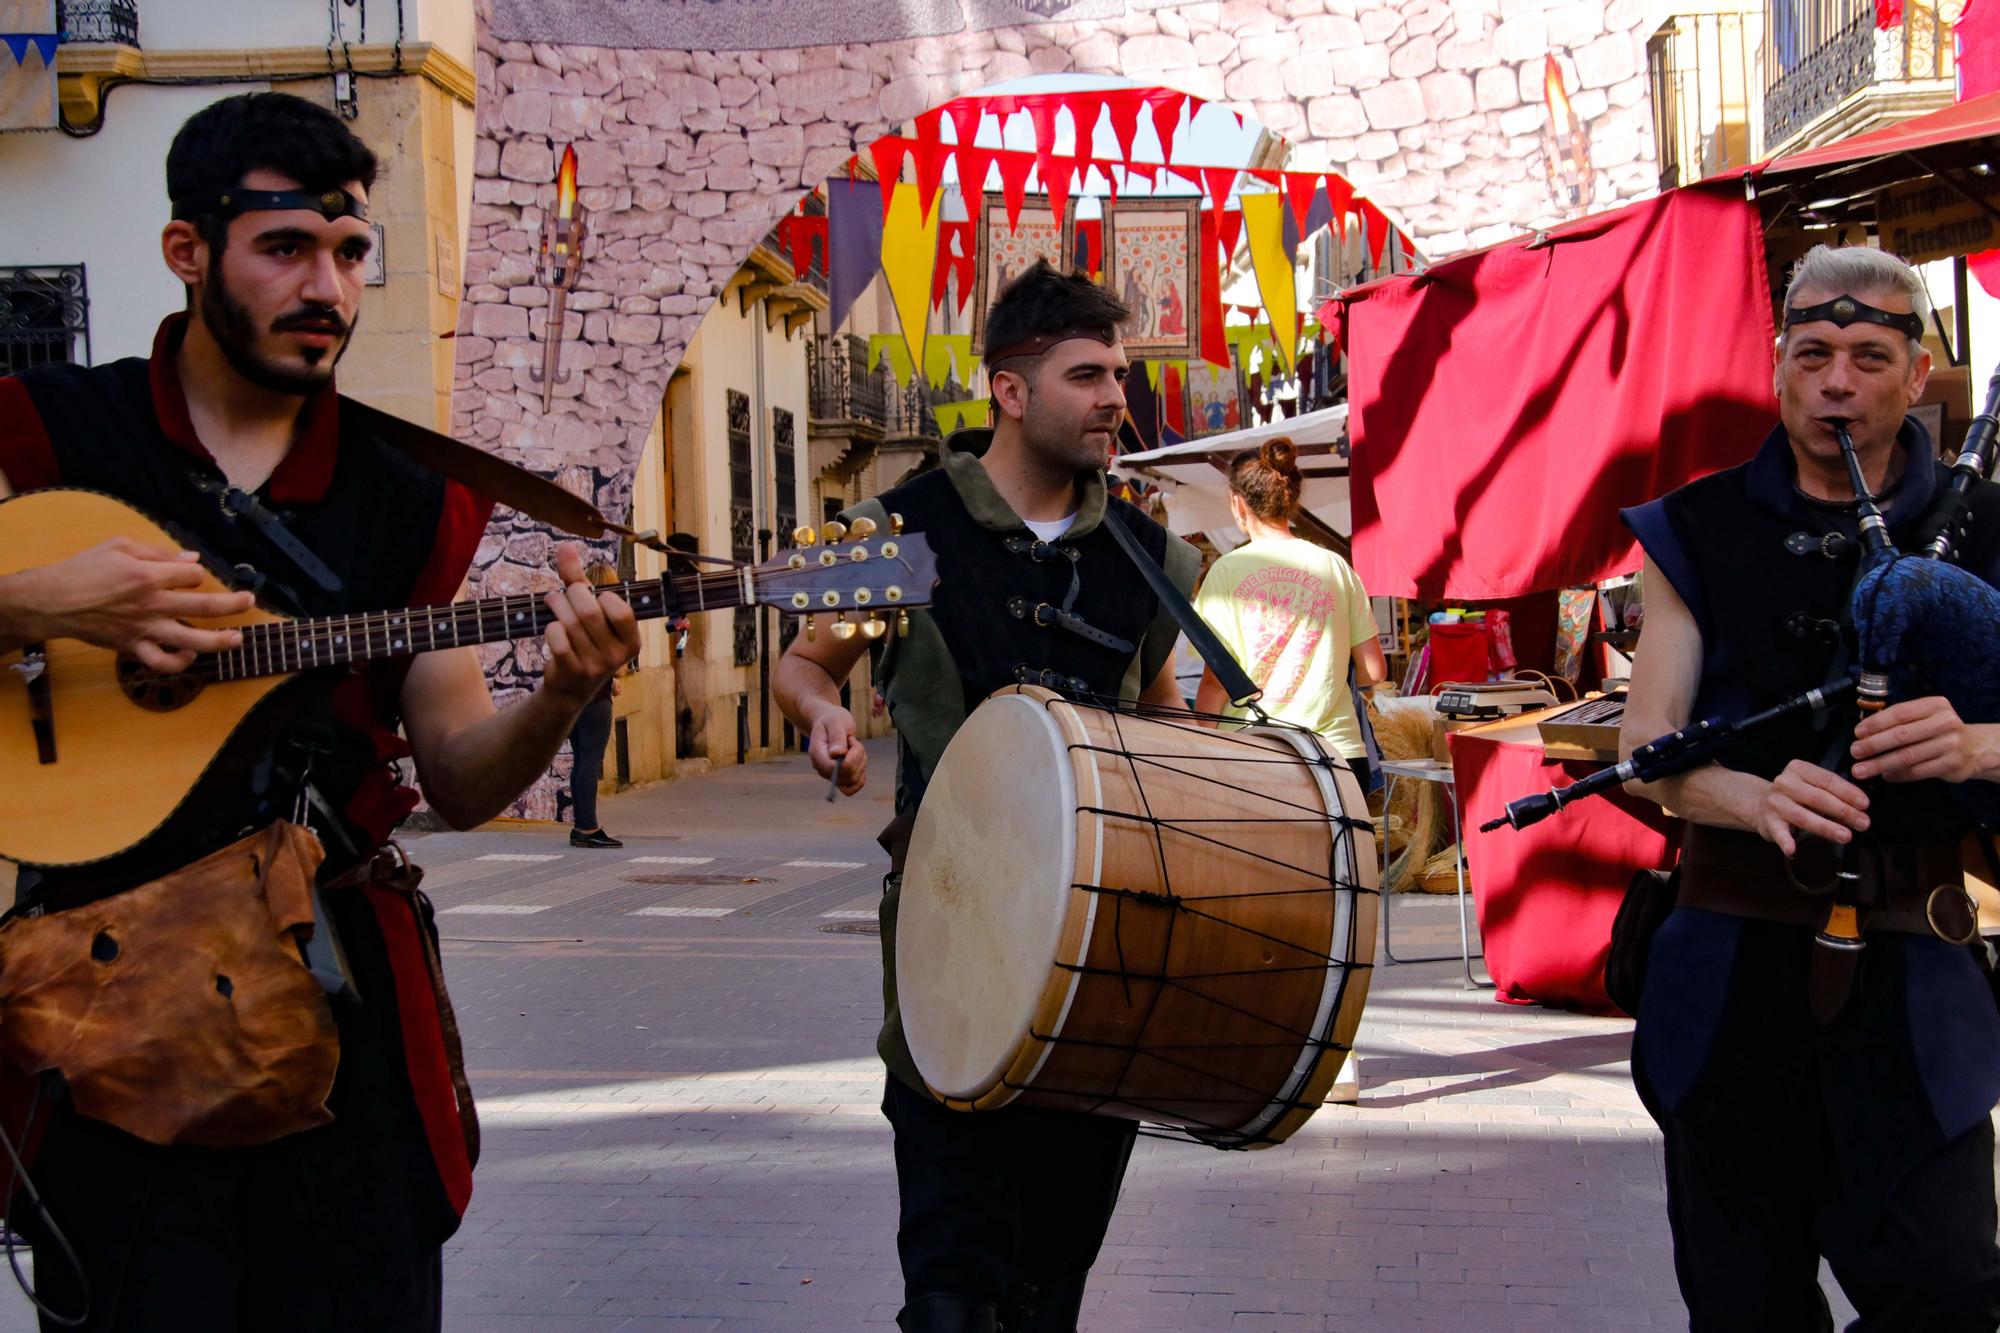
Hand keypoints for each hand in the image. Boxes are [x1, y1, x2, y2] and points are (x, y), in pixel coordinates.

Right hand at [2, 538, 252, 671]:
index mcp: (148, 575)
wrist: (52, 600)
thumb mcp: (119, 546)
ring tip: (236, 639)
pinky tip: (189, 654)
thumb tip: (192, 558)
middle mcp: (151, 604)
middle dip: (233, 603)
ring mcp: (144, 629)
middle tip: (249, 600)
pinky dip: (180, 662)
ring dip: (219, 641)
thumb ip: (158, 552)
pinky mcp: (132, 647)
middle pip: (204, 604)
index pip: (193, 574)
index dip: (198, 572)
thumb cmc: (84, 569)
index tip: (192, 573)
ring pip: (190, 639)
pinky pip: (161, 662)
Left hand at [539, 545, 639, 707]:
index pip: (620, 609)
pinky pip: (557, 638)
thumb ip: (579, 578)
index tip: (594, 596)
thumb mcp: (589, 610)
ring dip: (556, 606)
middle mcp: (618, 656)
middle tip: (564, 594)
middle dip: (572, 595)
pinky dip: (551, 628)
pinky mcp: (572, 671)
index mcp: (632, 641)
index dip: (602, 596)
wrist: (570, 687)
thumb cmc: (584, 640)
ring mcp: (595, 666)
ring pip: (570, 622)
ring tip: (553, 602)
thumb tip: (565, 545)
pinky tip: (552, 628)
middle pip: (590, 611)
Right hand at [808, 708, 865, 795]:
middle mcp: (822, 768)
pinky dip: (861, 772)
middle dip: (857, 757)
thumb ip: (836, 737)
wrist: (830, 723)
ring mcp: (831, 775)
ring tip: (854, 747)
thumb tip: (836, 754)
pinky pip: (856, 784)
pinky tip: (858, 758)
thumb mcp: (835, 722)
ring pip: (854, 780)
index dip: (849, 760)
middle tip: (852, 741)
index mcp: (817, 754)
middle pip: (847, 776)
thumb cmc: (832, 720)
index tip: (851, 741)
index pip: (833, 769)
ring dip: (861, 762)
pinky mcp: (841, 778)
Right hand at [1755, 758, 1869, 856]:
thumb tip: (1860, 806)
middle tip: (1863, 823)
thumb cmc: (1794, 796)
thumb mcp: (1810, 784)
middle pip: (1818, 798)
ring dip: (1826, 827)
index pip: (1827, 780)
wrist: (1759, 804)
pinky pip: (1779, 833)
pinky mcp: (1769, 822)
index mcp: (1798, 770)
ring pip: (1803, 816)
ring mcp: (1776, 803)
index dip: (1848, 792)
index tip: (1865, 804)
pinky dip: (1785, 841)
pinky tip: (1792, 849)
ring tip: (1845, 836)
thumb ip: (1831, 791)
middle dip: (1844, 811)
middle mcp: (1785, 784)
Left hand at [1852, 696, 1986, 783]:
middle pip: (1902, 735)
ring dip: (1880, 764)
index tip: (1857, 733)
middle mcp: (1945, 723)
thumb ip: (1899, 720)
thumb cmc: (1938, 730)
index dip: (1875, 724)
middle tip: (1854, 752)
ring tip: (1861, 770)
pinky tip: (1885, 776)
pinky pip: (1917, 772)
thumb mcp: (1925, 716)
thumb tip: (1862, 731)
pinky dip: (1898, 775)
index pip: (1900, 713)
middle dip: (1873, 745)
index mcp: (1935, 705)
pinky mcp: (1951, 765)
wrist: (1974, 748)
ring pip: (1908, 756)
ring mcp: (1950, 745)